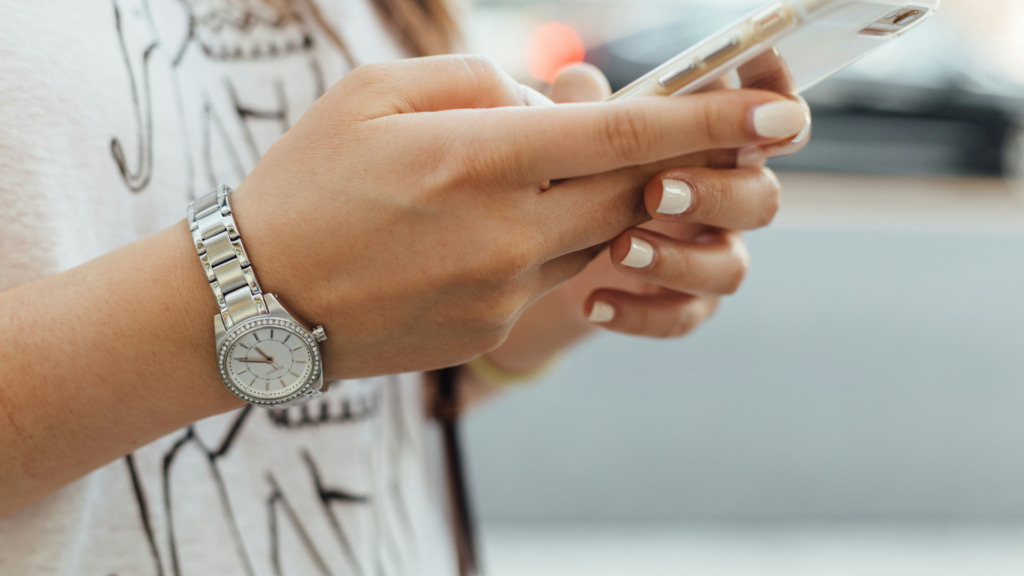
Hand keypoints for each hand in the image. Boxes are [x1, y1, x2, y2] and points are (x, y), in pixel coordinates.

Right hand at [231, 55, 809, 379]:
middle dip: (663, 163)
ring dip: (584, 202)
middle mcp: (508, 231)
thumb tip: (560, 101)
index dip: (714, 121)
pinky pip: (548, 278)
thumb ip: (480, 82)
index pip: (629, 135)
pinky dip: (539, 244)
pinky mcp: (491, 328)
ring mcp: (504, 291)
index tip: (782, 114)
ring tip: (506, 185)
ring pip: (592, 236)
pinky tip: (470, 236)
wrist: (254, 300)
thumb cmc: (304, 182)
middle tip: (664, 139)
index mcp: (480, 157)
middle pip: (631, 191)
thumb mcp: (375, 92)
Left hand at [485, 58, 807, 372]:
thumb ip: (584, 106)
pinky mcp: (685, 303)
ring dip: (678, 260)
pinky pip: (682, 316)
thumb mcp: (575, 135)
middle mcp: (726, 197)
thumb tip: (578, 82)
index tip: (763, 112)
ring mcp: (711, 254)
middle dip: (715, 194)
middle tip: (656, 191)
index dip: (778, 113)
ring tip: (619, 250)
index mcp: (715, 143)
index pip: (769, 122)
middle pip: (761, 198)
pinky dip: (639, 314)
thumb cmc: (579, 174)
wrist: (549, 256)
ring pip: (730, 266)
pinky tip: (593, 304)